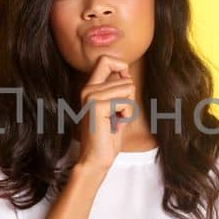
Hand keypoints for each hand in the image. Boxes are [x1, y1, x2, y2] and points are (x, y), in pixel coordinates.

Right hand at [76, 54, 135, 168]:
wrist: (95, 158)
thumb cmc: (107, 136)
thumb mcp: (114, 108)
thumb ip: (117, 89)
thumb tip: (126, 71)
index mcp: (90, 88)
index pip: (105, 60)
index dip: (121, 66)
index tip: (124, 86)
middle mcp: (88, 89)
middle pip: (126, 79)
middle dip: (130, 99)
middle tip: (117, 116)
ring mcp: (91, 96)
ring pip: (129, 89)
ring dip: (129, 109)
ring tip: (115, 121)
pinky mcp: (97, 106)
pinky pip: (127, 102)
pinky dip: (127, 116)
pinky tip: (115, 125)